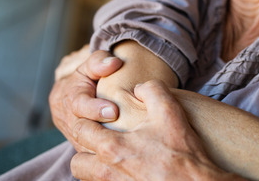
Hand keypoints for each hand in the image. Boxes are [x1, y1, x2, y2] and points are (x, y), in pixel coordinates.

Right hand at [48, 49, 122, 150]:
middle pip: (82, 129)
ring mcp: (74, 136)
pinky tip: (122, 154)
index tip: (113, 111)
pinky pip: (93, 155)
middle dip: (102, 131)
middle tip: (123, 130)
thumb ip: (99, 62)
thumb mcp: (90, 66)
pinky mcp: (82, 148)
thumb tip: (114, 63)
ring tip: (126, 145)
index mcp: (70, 98)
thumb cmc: (86, 79)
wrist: (70, 98)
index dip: (95, 109)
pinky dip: (105, 156)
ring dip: (104, 146)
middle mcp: (69, 119)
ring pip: (86, 146)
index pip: (79, 105)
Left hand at [70, 80, 242, 180]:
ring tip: (111, 159)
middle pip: (77, 162)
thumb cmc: (182, 153)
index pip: (81, 130)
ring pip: (88, 179)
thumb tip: (139, 87)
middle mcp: (107, 172)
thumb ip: (151, 90)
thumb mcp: (170, 112)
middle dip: (85, 150)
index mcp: (112, 148)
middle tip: (100, 142)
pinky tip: (127, 173)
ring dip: (94, 168)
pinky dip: (110, 180)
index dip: (85, 120)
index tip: (97, 118)